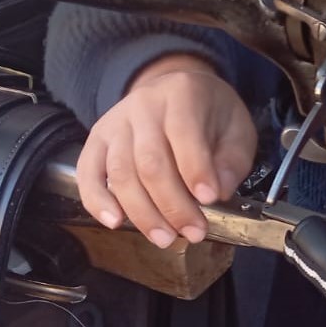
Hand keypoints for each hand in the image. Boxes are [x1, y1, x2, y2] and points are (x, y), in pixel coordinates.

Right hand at [76, 54, 256, 248]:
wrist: (174, 89)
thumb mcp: (237, 128)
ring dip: (142, 212)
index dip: (195, 170)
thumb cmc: (209, 114)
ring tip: (164, 238)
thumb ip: (232, 160)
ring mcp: (115, 123)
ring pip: (120, 173)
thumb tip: (218, 190)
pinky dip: (97, 201)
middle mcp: (143, 105)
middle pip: (150, 162)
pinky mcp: (97, 140)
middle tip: (193, 232)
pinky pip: (88, 173)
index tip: (210, 200)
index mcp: (182, 94)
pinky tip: (115, 222)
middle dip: (172, 204)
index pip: (184, 133)